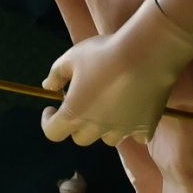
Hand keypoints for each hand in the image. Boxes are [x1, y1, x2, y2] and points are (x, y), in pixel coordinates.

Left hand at [39, 16, 192, 148]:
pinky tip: (134, 109)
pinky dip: (132, 127)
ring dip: (104, 126)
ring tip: (110, 104)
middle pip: (80, 138)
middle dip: (77, 123)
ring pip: (107, 139)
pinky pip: (135, 136)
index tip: (52, 108)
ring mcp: (122, 131)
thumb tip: (48, 86)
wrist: (145, 55)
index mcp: (75, 112)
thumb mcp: (73, 56)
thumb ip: (57, 73)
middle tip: (83, 102)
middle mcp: (97, 128)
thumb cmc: (104, 53)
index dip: (48, 122)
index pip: (52, 132)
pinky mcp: (144, 129)